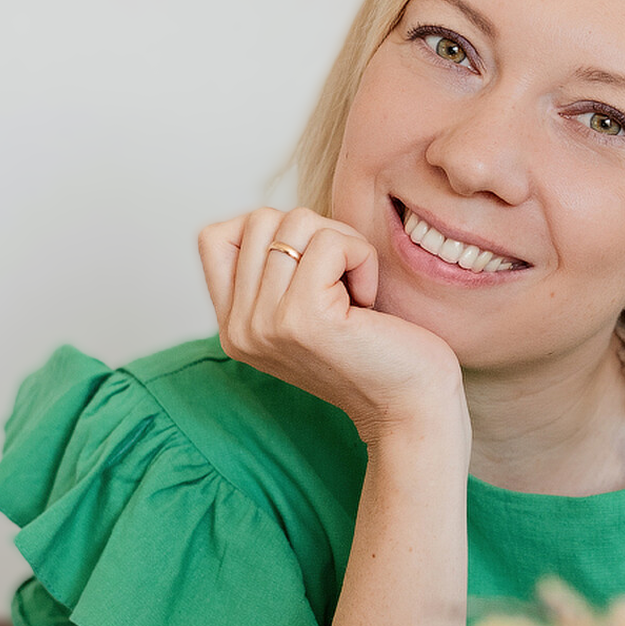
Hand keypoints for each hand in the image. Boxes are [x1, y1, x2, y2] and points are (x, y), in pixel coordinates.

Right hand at [199, 208, 467, 446]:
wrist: (410, 408)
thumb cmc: (374, 348)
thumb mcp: (305, 310)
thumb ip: (277, 271)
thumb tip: (279, 217)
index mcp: (234, 326)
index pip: (214, 237)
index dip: (268, 230)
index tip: (310, 264)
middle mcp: (240, 327)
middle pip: (260, 220)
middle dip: (315, 233)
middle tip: (342, 279)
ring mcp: (266, 323)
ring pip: (295, 222)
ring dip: (342, 243)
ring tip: (355, 291)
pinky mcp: (304, 317)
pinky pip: (331, 242)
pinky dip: (362, 257)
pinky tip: (368, 301)